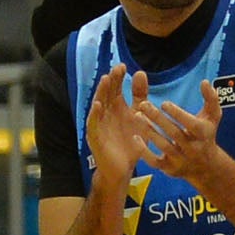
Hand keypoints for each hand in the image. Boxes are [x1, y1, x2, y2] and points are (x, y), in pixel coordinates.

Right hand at [81, 67, 145, 186]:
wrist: (123, 169)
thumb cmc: (131, 142)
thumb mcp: (139, 117)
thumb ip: (140, 96)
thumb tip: (140, 72)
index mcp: (117, 109)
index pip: (115, 89)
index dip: (118, 78)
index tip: (123, 65)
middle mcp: (106, 114)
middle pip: (106, 94)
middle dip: (110, 81)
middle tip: (116, 68)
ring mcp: (99, 125)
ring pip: (98, 106)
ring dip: (101, 93)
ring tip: (105, 80)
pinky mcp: (95, 137)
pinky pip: (93, 124)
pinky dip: (95, 114)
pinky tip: (98, 105)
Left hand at [135, 77, 234, 190]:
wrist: (206, 166)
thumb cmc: (206, 135)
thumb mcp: (212, 117)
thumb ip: (211, 98)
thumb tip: (204, 82)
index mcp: (204, 134)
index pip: (191, 124)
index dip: (178, 114)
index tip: (164, 103)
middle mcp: (193, 148)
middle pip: (174, 133)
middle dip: (158, 118)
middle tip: (143, 104)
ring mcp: (181, 159)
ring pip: (163, 145)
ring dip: (149, 131)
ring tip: (136, 116)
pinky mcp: (169, 169)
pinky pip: (155, 161)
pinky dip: (144, 151)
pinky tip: (135, 137)